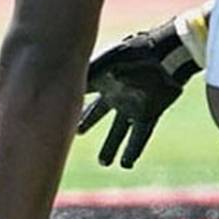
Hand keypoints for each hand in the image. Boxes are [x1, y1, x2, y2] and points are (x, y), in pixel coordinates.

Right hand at [78, 11, 204, 168]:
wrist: (165, 55)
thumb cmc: (136, 54)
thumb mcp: (109, 62)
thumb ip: (89, 74)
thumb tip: (76, 87)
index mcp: (103, 80)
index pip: (82, 92)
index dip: (69, 100)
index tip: (53, 110)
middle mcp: (115, 94)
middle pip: (97, 113)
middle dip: (86, 123)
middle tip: (77, 134)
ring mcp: (132, 105)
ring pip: (118, 131)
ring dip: (110, 147)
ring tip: (104, 163)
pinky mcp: (149, 114)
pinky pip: (139, 136)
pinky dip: (133, 150)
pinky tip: (126, 164)